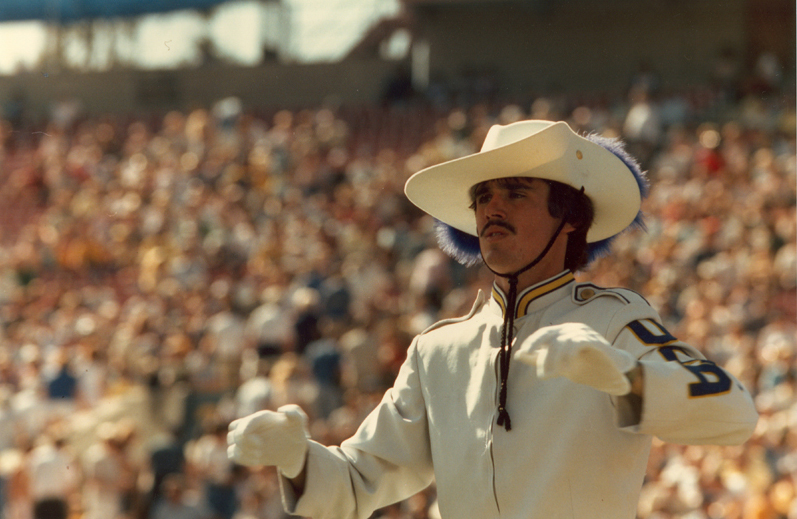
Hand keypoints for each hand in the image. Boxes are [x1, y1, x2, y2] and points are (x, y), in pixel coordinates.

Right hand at [227, 404, 309, 477]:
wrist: (295, 446)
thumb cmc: (296, 431)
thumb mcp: (299, 421)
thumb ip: (294, 412)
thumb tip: (281, 410)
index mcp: (261, 418)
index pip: (242, 423)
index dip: (245, 434)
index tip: (259, 445)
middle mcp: (251, 426)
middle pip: (232, 433)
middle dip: (243, 444)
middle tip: (260, 451)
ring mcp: (248, 438)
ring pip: (231, 443)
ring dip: (241, 452)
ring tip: (258, 456)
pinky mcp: (247, 450)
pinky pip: (233, 454)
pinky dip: (240, 458)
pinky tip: (256, 460)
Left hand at [516, 323, 637, 394]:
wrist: (614, 374)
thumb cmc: (585, 366)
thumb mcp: (557, 364)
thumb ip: (539, 358)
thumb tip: (517, 355)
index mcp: (563, 332)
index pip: (544, 333)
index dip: (532, 342)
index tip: (522, 353)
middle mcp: (573, 329)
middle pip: (551, 335)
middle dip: (540, 350)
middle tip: (538, 371)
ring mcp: (585, 333)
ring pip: (563, 341)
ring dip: (554, 359)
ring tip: (550, 375)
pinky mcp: (597, 341)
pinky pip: (579, 343)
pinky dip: (569, 355)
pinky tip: (566, 368)